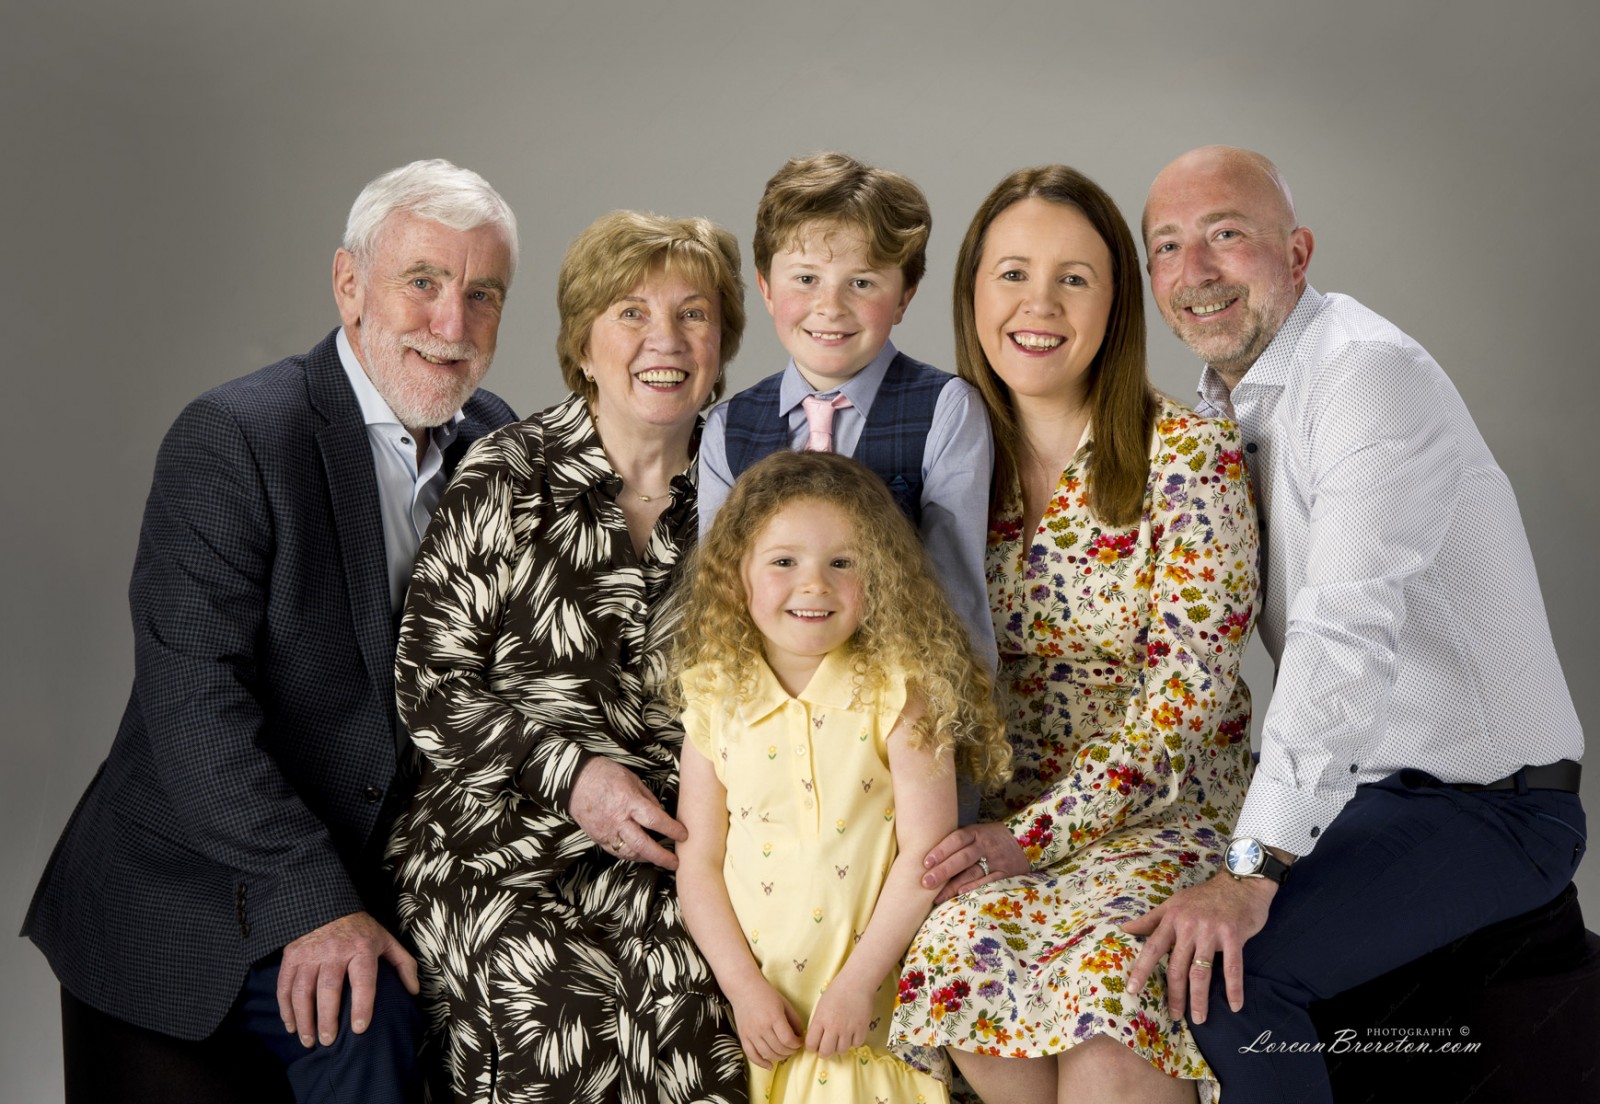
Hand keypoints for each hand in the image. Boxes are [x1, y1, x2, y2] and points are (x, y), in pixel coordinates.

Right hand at [276, 911, 418, 1047]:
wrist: (327, 905)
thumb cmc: (360, 930)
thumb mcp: (386, 940)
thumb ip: (402, 964)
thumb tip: (413, 992)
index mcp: (361, 949)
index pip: (363, 980)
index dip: (362, 1005)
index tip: (359, 1028)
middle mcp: (334, 952)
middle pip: (329, 989)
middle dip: (327, 1018)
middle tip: (329, 1041)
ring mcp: (310, 954)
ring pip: (303, 991)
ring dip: (304, 1019)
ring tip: (309, 1041)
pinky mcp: (292, 956)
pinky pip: (285, 986)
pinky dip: (286, 1008)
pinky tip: (291, 1026)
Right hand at [569, 756, 686, 869]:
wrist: (574, 780)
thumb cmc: (604, 774)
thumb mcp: (632, 779)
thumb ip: (647, 798)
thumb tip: (660, 812)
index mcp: (629, 802)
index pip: (656, 820)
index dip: (672, 830)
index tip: (684, 835)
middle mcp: (618, 820)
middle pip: (643, 845)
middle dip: (662, 857)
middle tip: (675, 863)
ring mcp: (607, 831)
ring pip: (630, 853)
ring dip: (647, 858)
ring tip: (659, 859)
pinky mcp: (598, 838)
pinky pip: (616, 852)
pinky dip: (630, 855)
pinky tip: (639, 855)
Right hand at [728, 977, 803, 1069]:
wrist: (744, 988)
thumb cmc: (766, 994)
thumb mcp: (785, 1003)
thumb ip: (794, 1020)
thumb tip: (800, 1036)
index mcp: (774, 1017)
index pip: (788, 1039)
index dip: (797, 1044)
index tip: (800, 1042)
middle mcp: (762, 1027)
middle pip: (779, 1048)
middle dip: (790, 1051)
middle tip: (794, 1048)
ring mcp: (751, 1033)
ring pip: (767, 1054)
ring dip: (779, 1057)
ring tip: (785, 1053)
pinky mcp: (743, 1037)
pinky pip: (752, 1055)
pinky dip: (761, 1063)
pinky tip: (770, 1065)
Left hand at [805, 978, 873, 1058]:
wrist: (856, 982)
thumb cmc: (837, 991)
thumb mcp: (821, 1006)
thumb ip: (818, 1023)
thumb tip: (817, 1039)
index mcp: (820, 1020)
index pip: (811, 1044)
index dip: (812, 1047)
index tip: (815, 1044)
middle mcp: (833, 1027)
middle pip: (825, 1053)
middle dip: (824, 1052)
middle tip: (827, 1047)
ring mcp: (848, 1029)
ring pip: (841, 1051)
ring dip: (840, 1046)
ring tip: (841, 1037)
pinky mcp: (861, 1029)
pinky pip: (856, 1044)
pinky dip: (854, 1041)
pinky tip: (852, 1033)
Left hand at [919, 821, 1029, 903]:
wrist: (1027, 840)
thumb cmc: (992, 838)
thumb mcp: (978, 832)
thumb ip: (959, 842)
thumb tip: (929, 854)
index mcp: (977, 832)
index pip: (957, 839)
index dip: (941, 850)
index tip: (925, 862)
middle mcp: (986, 846)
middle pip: (962, 858)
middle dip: (943, 871)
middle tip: (926, 882)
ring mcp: (997, 860)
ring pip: (973, 873)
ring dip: (953, 886)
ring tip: (937, 897)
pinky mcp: (1006, 874)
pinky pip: (989, 882)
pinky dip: (974, 888)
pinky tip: (960, 895)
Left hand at [1122, 872, 1274, 1023]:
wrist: (1240, 883)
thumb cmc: (1204, 897)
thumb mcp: (1174, 903)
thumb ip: (1150, 919)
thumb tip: (1124, 928)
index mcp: (1172, 919)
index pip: (1153, 948)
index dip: (1141, 969)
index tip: (1132, 989)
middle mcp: (1189, 926)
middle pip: (1177, 967)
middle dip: (1174, 994)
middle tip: (1173, 1016)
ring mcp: (1211, 931)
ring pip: (1201, 972)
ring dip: (1199, 998)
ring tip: (1199, 1018)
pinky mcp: (1233, 936)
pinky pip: (1232, 967)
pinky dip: (1234, 988)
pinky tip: (1234, 1005)